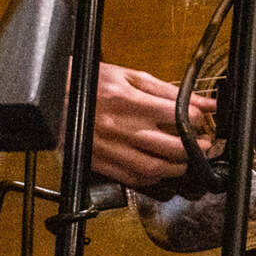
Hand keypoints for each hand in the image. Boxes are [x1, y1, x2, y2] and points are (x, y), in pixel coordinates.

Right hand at [94, 64, 211, 186]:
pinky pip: (133, 178)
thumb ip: (168, 90)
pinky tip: (159, 168)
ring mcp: (109, 148)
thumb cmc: (89, 83)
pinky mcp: (99, 163)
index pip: (177, 115)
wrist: (50, 97)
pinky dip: (153, 177)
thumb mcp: (128, 77)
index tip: (200, 119)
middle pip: (171, 147)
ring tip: (184, 160)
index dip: (196, 119)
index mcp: (128, 101)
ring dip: (177, 168)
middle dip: (194, 148)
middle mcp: (120, 127)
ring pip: (154, 168)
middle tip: (202, 145)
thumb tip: (205, 102)